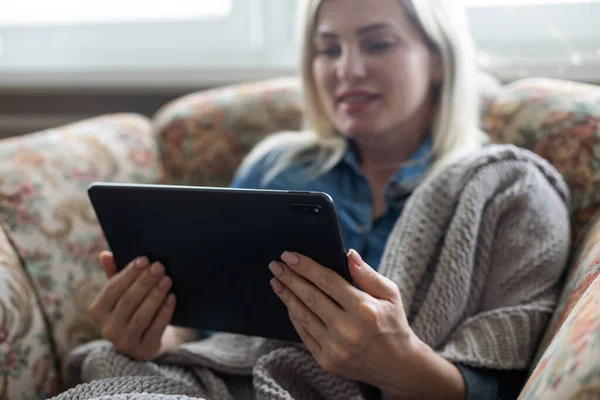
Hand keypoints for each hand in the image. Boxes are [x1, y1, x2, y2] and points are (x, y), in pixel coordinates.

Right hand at [88, 251, 175, 360]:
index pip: (112, 289)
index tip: (145, 259)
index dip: (129, 273)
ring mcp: (125, 342)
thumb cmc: (132, 309)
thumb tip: (105, 254)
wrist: (145, 340)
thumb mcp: (121, 294)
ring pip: (141, 315)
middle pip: (128, 301)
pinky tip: (172, 297)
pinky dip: (164, 312)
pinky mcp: (143, 350)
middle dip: (145, 282)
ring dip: (155, 295)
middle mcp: (107, 329)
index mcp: (98, 311)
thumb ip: (114, 274)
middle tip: (159, 266)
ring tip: (167, 279)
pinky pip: (155, 328)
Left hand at [268, 249, 415, 391]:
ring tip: (277, 281)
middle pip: (310, 297)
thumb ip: (367, 274)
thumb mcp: (390, 294)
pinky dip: (294, 316)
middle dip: (290, 278)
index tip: (289, 255)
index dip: (306, 266)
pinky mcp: (326, 361)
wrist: (398, 366)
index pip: (327, 281)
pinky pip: (304, 333)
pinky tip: (288, 302)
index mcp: (365, 310)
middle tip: (275, 265)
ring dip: (286, 296)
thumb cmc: (393, 324)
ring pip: (303, 315)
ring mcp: (335, 348)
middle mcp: (348, 330)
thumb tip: (348, 253)